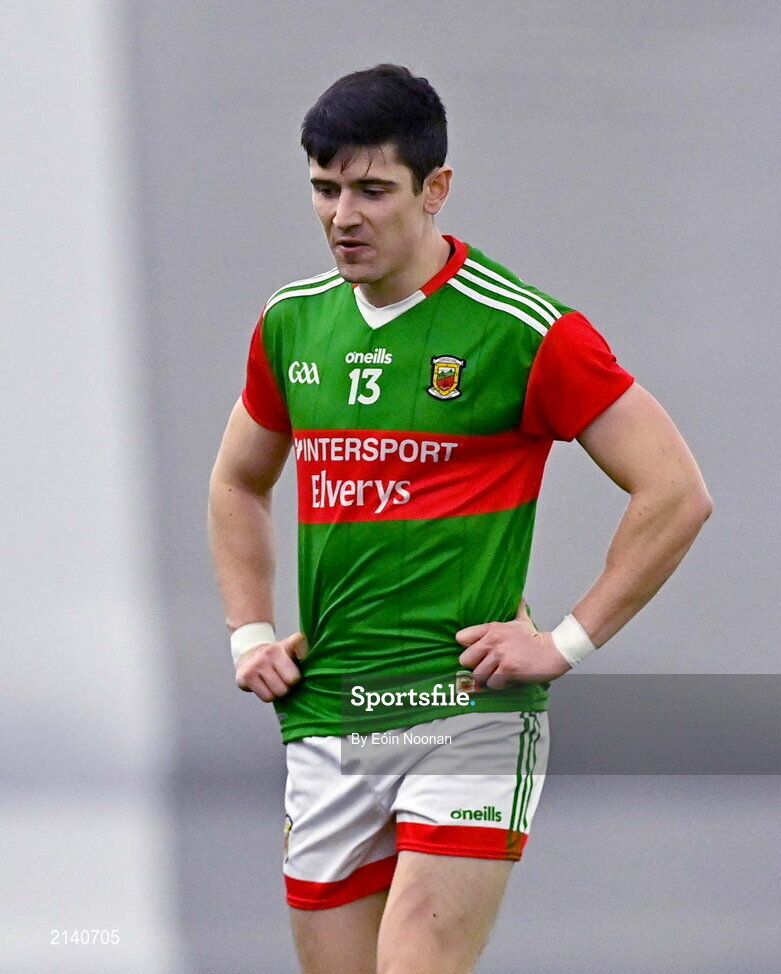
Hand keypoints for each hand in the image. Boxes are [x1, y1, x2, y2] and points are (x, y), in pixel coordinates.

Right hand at [235, 632, 307, 700]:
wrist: (248, 655)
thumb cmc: (277, 659)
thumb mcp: (290, 652)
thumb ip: (304, 657)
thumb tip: (319, 672)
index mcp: (286, 644)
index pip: (299, 641)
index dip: (304, 652)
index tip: (304, 659)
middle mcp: (271, 651)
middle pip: (292, 680)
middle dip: (290, 684)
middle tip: (285, 679)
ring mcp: (258, 663)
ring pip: (279, 691)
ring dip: (279, 692)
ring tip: (275, 683)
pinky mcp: (247, 676)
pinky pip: (267, 697)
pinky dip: (268, 695)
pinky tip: (265, 686)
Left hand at [456, 605, 570, 688]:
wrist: (555, 651)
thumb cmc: (536, 638)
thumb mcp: (523, 620)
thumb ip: (517, 609)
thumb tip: (520, 598)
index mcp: (492, 628)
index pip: (461, 637)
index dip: (468, 647)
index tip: (478, 652)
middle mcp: (493, 640)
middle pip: (465, 659)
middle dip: (475, 666)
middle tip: (488, 667)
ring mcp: (500, 655)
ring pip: (478, 675)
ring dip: (489, 678)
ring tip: (500, 674)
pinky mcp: (508, 670)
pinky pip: (493, 683)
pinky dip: (501, 684)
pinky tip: (509, 678)